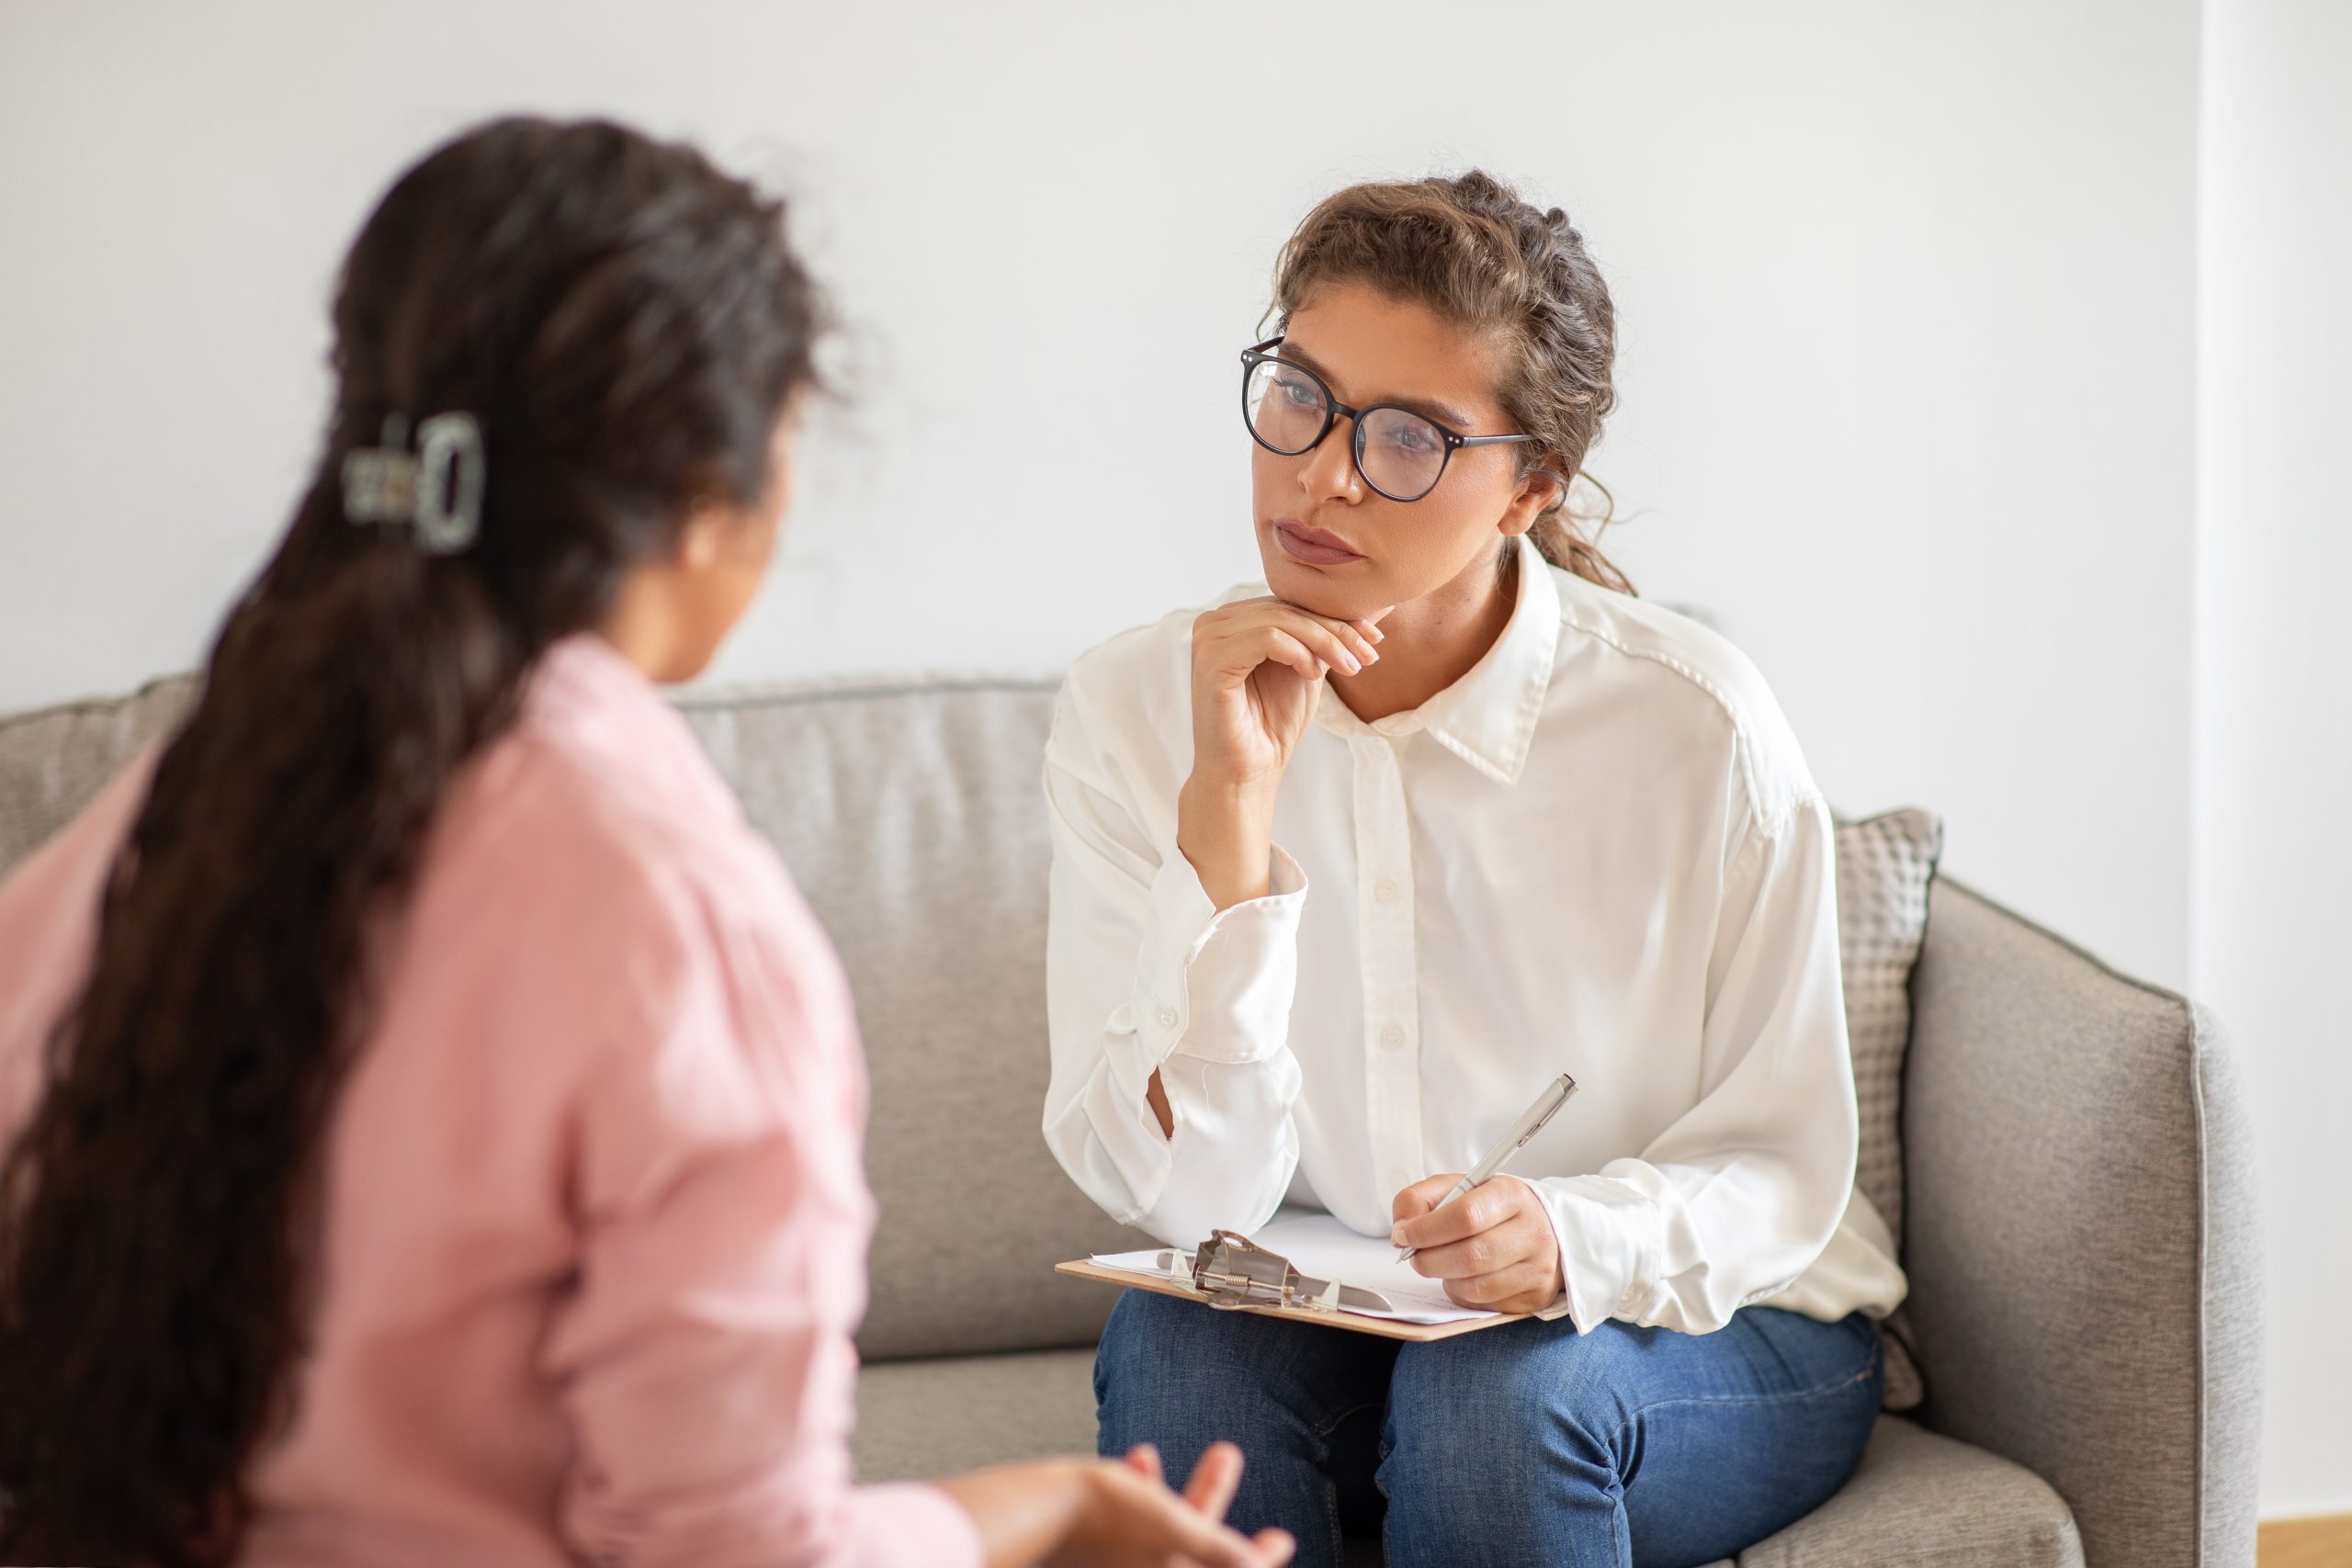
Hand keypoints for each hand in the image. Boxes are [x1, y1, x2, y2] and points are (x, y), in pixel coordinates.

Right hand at [942, 1442, 1293, 1567]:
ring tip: (1178, 1450)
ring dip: (1178, 1488)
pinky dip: (1139, 1494)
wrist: (1029, 1515)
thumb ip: (1217, 1549)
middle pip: (1196, 1551)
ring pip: (1162, 1528)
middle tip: (1227, 1459)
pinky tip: (1136, 1462)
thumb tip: (1260, 1565)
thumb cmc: (1102, 1522)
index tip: (1280, 1538)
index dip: (1257, 1558)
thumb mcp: (1174, 1528)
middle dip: (1212, 1498)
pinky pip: (1129, 1523)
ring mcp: (1119, 1562)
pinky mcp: (1094, 1549)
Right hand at [1178, 598, 1385, 914]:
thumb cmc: (1273, 723)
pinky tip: (1314, 674)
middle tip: (1368, 655)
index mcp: (1233, 619)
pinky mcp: (1211, 660)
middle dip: (1337, 630)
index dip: (1336, 617)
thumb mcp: (1308, 667)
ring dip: (1325, 642)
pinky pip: (1266, 638)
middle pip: (1287, 608)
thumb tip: (1372, 607)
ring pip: (1280, 619)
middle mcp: (1214, 622)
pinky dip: (1299, 653)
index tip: (1375, 638)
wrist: (1249, 772)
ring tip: (1349, 666)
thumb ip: (1325, 636)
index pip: (1290, 602)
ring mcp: (1208, 639)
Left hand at [1389, 1174, 1564, 1315]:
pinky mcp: (1536, 1295)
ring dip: (1445, 1278)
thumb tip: (1402, 1228)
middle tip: (1415, 1255)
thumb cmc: (1491, 1208)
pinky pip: (1484, 1304)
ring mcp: (1538, 1267)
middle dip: (1429, 1259)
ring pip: (1475, 1286)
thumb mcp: (1457, 1187)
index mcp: (1510, 1194)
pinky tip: (1464, 1277)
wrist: (1542, 1227)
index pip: (1466, 1216)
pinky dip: (1462, 1293)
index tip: (1404, 1234)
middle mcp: (1532, 1231)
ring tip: (1442, 1263)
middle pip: (1470, 1256)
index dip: (1426, 1230)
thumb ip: (1420, 1198)